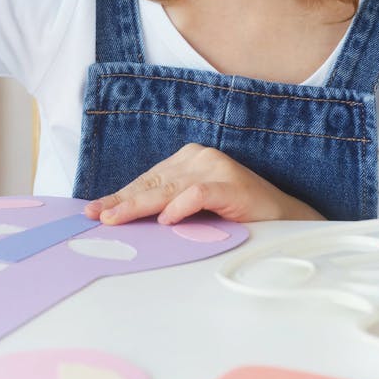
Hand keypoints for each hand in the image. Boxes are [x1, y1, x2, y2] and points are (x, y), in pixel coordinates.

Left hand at [84, 143, 322, 224]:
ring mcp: (216, 168)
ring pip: (169, 188)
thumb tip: (126, 220)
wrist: (283, 221)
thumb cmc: (236, 216)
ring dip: (140, 205)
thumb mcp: (195, 209)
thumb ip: (168, 206)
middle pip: (153, 182)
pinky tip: (164, 221)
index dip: (121, 195)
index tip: (95, 210)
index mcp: (190, 159)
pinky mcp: (230, 184)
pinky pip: (198, 194)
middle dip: (122, 201)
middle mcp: (201, 157)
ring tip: (116, 219)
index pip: (148, 179)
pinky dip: (180, 207)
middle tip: (97, 216)